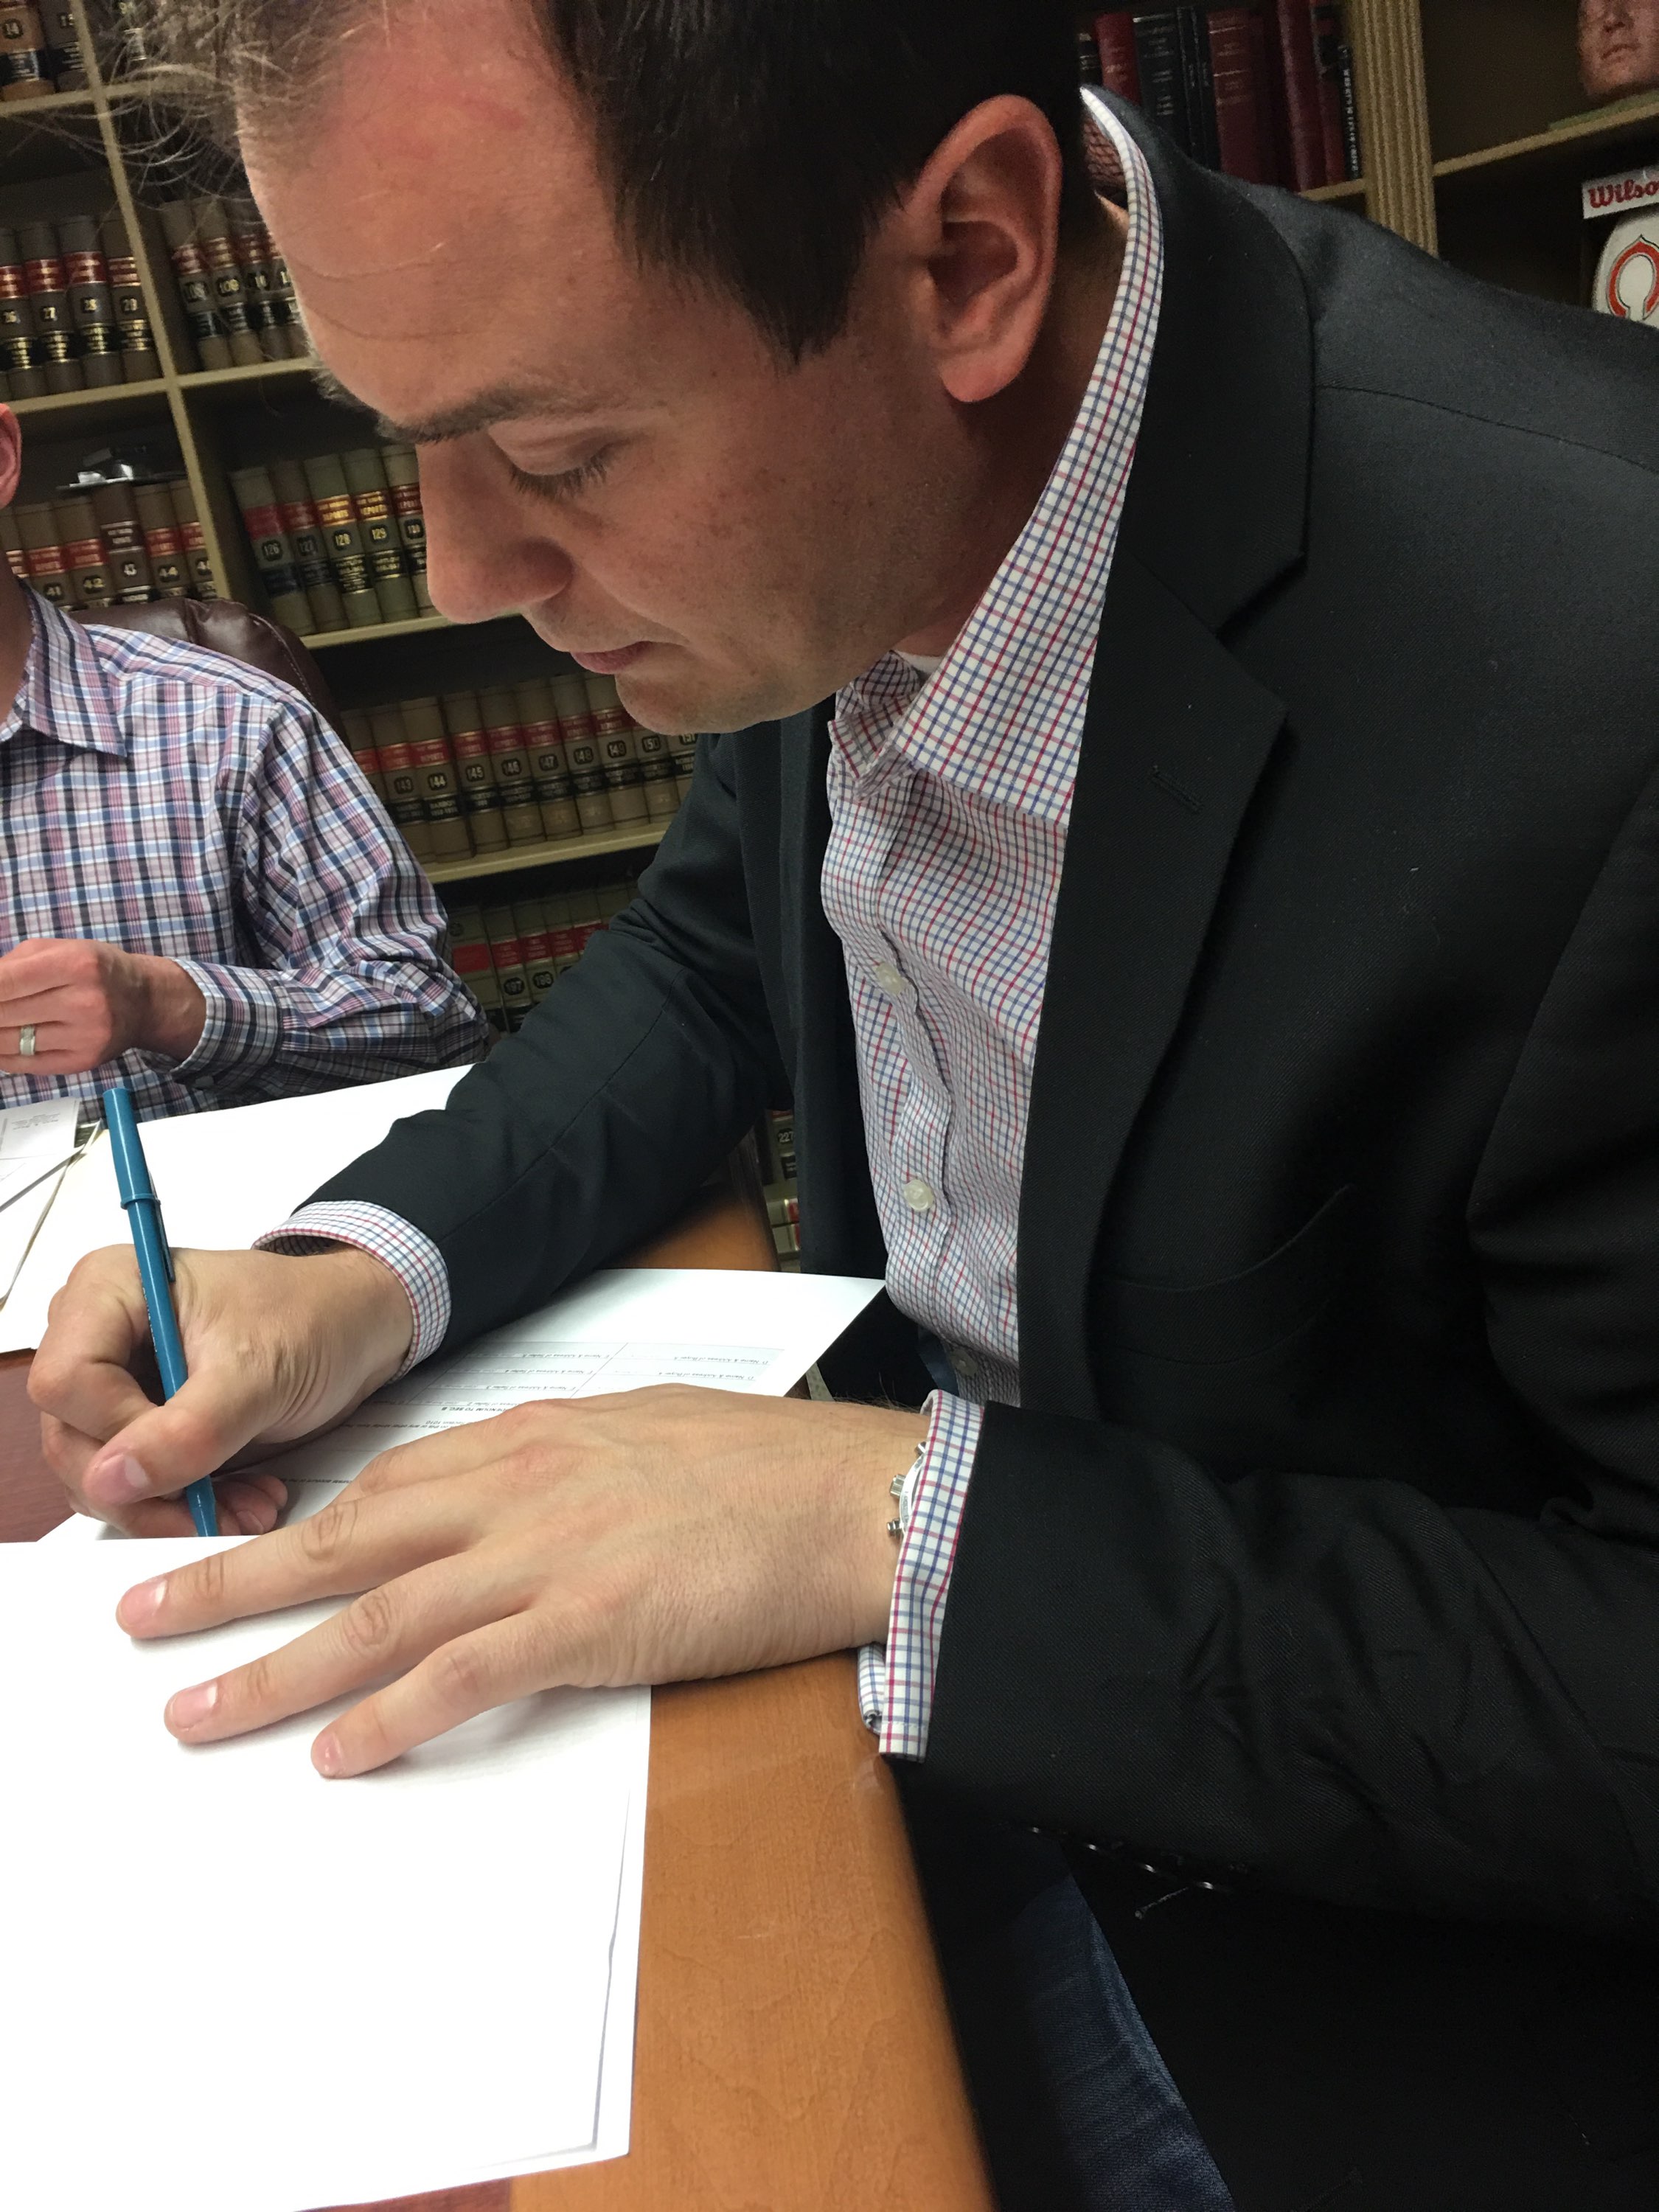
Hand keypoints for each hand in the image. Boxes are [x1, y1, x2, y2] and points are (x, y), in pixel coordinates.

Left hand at [0, 938, 206, 1073]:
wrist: (143, 1001)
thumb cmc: (95, 970)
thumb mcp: (58, 949)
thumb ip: (11, 964)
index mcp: (76, 964)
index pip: (5, 982)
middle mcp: (84, 1002)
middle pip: (3, 1014)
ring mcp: (85, 1036)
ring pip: (9, 1042)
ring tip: (2, 1021)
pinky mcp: (83, 1061)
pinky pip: (25, 1062)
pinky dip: (4, 1053)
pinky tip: (4, 1040)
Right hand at [30, 1243, 416, 1533]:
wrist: (357, 1328)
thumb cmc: (314, 1318)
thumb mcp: (258, 1373)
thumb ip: (188, 1428)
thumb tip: (112, 1480)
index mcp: (110, 1289)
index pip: (66, 1380)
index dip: (117, 1430)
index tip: (185, 1453)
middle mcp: (98, 1335)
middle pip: (71, 1438)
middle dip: (145, 1488)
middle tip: (212, 1508)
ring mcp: (117, 1385)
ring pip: (99, 1475)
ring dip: (170, 1508)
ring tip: (245, 1503)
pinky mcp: (142, 1426)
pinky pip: (134, 1486)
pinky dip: (184, 1506)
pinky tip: (239, 1499)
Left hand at [113, 1386, 927, 1774]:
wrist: (853, 1496)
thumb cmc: (767, 1469)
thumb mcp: (646, 1431)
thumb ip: (562, 1462)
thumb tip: (508, 1495)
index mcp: (535, 1436)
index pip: (386, 1487)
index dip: (303, 1531)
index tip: (243, 1560)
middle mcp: (521, 1486)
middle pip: (345, 1543)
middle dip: (232, 1584)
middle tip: (144, 1620)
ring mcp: (549, 1553)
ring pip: (377, 1615)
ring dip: (275, 1668)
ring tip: (197, 1709)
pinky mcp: (589, 1622)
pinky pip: (462, 1676)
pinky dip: (390, 1715)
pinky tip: (337, 1750)